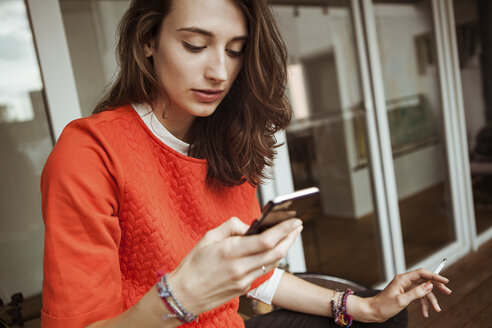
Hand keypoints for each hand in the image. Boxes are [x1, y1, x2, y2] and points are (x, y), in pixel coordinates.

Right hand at [167, 216, 302, 314]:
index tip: (294, 220)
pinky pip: (264, 270)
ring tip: (289, 235)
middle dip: (290, 237)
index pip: (266, 240)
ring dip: (284, 248)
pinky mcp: (245, 288)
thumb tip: (249, 224)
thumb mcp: (208, 237)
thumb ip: (231, 226)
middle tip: (297, 226)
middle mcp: (240, 267)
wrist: (184, 295)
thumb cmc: (193, 264)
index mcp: (230, 251)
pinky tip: (275, 249)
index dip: (284, 229)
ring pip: (273, 262)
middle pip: (276, 252)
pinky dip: (272, 258)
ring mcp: (244, 280)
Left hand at [363, 268, 451, 321]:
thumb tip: (429, 286)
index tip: (445, 280)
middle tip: (448, 292)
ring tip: (437, 309)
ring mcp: (405, 287)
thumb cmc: (384, 305)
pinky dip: (423, 304)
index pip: (422, 273)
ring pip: (423, 290)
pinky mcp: (405, 294)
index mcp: (402, 279)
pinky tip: (426, 313)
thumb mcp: (402, 300)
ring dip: (431, 300)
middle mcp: (405, 281)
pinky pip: (418, 297)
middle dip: (436, 286)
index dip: (434, 275)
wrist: (373, 311)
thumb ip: (416, 293)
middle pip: (424, 280)